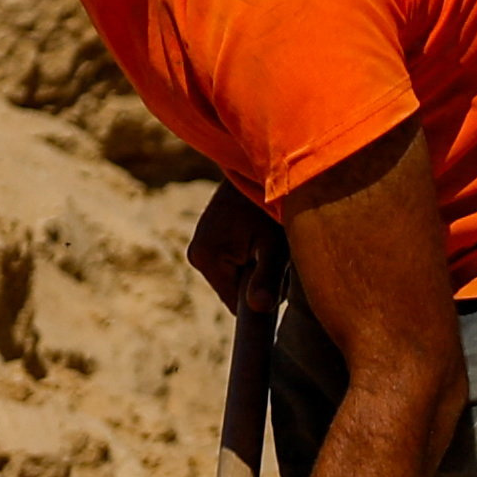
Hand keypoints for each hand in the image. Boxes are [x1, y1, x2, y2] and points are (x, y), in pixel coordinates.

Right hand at [188, 185, 277, 311]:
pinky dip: (249, 258)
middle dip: (258, 282)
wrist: (256, 168)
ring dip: (255, 270)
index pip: (236, 305)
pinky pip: (231, 263)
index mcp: (207, 258)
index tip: (279, 281)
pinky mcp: (208, 239)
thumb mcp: (274, 244)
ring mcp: (200, 246)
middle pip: (234, 291)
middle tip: (276, 255)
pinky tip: (261, 239)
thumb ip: (266, 277)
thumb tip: (258, 308)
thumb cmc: (270, 205)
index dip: (260, 300)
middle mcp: (196, 254)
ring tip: (269, 243)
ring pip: (235, 277)